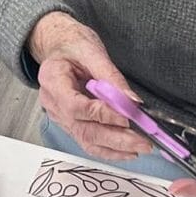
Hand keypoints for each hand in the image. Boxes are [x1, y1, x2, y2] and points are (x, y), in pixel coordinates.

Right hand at [28, 12, 147, 160]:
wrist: (58, 46)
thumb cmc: (72, 45)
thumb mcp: (92, 51)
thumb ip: (111, 76)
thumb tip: (132, 100)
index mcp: (52, 80)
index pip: (76, 106)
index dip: (103, 114)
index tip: (128, 116)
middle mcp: (53, 103)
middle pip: (83, 129)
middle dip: (116, 138)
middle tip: (143, 141)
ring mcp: (60, 116)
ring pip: (86, 140)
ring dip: (115, 148)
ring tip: (140, 148)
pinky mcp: (71, 123)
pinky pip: (88, 141)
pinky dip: (109, 149)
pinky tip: (127, 151)